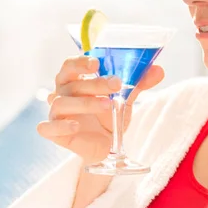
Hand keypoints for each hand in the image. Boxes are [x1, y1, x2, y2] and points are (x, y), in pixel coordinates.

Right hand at [38, 56, 163, 162]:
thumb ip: (138, 84)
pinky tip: (77, 126)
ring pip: (61, 103)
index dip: (81, 61)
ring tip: (108, 105)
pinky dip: (61, 126)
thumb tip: (159, 70)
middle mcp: (62, 93)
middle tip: (116, 84)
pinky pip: (48, 127)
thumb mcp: (125, 98)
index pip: (71, 65)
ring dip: (85, 103)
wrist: (106, 146)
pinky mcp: (53, 132)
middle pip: (71, 83)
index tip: (97, 63)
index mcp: (75, 80)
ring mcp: (56, 113)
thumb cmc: (109, 116)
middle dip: (94, 83)